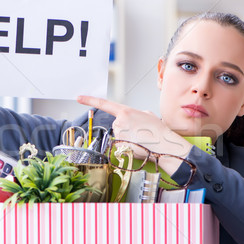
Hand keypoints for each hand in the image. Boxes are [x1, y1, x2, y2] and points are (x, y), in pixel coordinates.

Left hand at [77, 95, 192, 168]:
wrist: (164, 143)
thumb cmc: (158, 130)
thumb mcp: (147, 115)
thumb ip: (135, 114)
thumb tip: (133, 118)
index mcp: (125, 111)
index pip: (104, 104)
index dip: (89, 100)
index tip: (79, 97)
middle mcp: (119, 121)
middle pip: (116, 125)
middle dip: (125, 129)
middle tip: (139, 132)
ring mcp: (119, 134)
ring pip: (119, 136)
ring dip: (127, 138)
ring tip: (141, 139)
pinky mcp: (120, 146)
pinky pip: (120, 145)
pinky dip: (127, 146)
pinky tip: (138, 145)